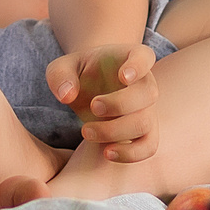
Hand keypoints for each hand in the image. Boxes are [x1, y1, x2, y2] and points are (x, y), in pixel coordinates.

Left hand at [47, 44, 157, 163]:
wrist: (91, 90)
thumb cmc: (80, 73)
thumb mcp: (62, 68)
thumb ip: (60, 76)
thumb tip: (66, 95)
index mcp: (130, 58)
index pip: (144, 56)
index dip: (138, 66)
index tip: (123, 76)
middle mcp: (145, 83)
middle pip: (148, 94)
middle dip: (119, 104)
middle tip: (93, 106)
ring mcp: (148, 108)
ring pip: (145, 123)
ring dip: (115, 131)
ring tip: (86, 132)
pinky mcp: (144, 132)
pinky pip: (149, 146)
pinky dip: (131, 153)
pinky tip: (107, 153)